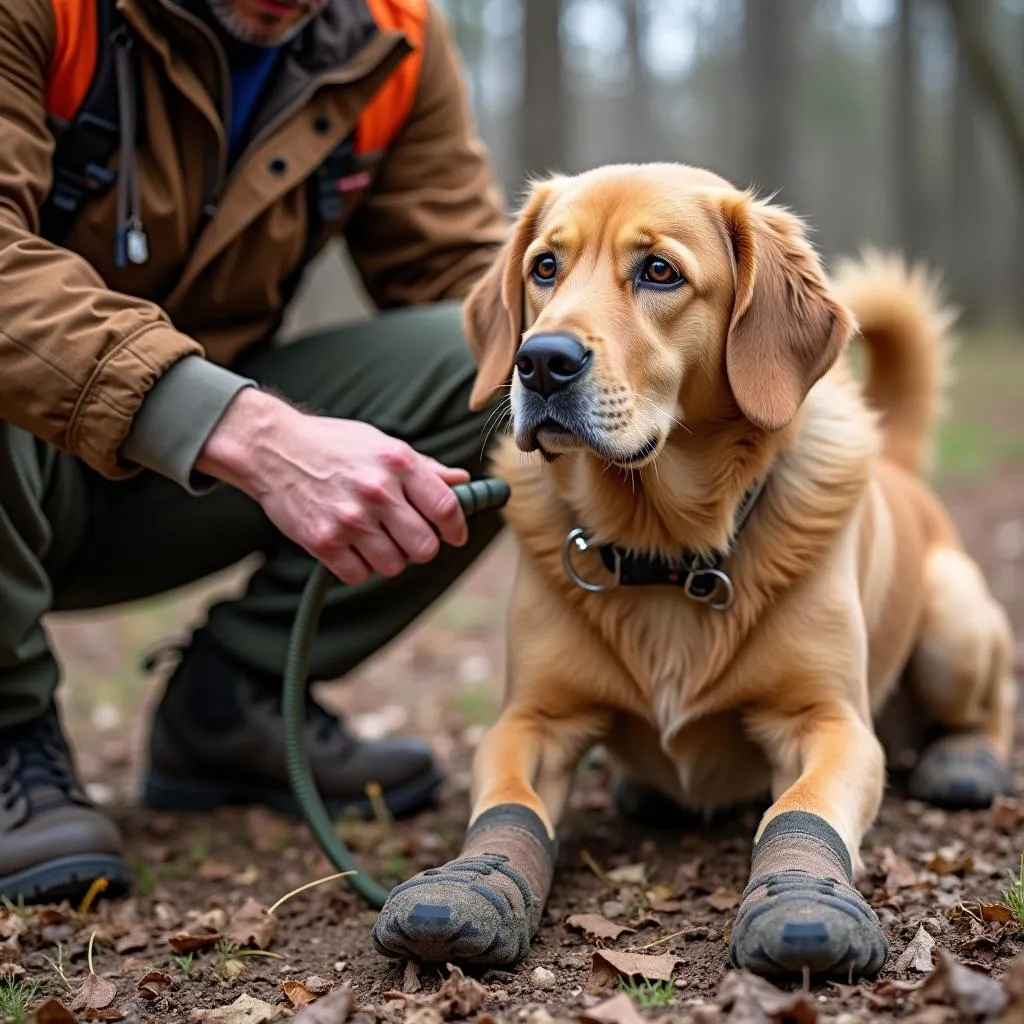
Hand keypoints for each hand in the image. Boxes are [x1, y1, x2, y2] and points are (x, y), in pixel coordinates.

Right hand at [196, 388, 469, 584]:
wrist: (272, 449)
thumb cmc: (333, 445)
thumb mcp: (383, 444)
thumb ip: (424, 468)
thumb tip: (463, 481)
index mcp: (397, 462)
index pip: (446, 508)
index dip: (456, 528)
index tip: (454, 534)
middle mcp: (376, 491)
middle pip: (424, 547)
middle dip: (422, 547)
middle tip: (409, 537)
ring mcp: (348, 519)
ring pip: (394, 565)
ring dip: (390, 558)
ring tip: (375, 538)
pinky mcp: (322, 541)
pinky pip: (359, 575)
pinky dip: (359, 567)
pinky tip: (350, 546)